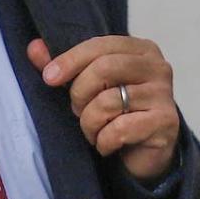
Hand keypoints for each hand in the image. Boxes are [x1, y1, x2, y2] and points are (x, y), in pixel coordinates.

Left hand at [27, 35, 179, 182]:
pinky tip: (106, 144)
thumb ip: (61, 66)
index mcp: (139, 49)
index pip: (100, 45)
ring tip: (92, 130)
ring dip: (89, 122)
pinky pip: (120, 129)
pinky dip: (103, 141)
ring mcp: (165, 95)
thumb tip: (34, 48)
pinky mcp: (166, 123)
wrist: (142, 153)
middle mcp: (157, 67)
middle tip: (77, 110)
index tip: (48, 78)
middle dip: (80, 93)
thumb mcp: (85, 85)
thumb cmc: (114, 112)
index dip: (70, 60)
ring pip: (108, 101)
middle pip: (104, 68)